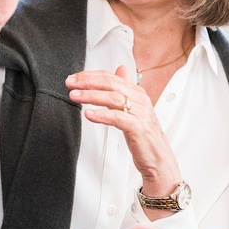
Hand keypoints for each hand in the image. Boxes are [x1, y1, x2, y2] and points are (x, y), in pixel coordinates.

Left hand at [65, 65, 181, 196]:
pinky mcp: (139, 128)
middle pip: (111, 84)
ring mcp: (140, 113)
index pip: (111, 77)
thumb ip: (125, 89)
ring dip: (91, 96)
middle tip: (70, 83)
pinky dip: (102, 115)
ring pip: (113, 98)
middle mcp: (140, 100)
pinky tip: (89, 114)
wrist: (158, 159)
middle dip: (88, 82)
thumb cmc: (143, 135)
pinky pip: (118, 118)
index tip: (73, 78)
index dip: (90, 76)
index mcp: (137, 93)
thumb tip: (120, 69)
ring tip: (75, 96)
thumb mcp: (133, 109)